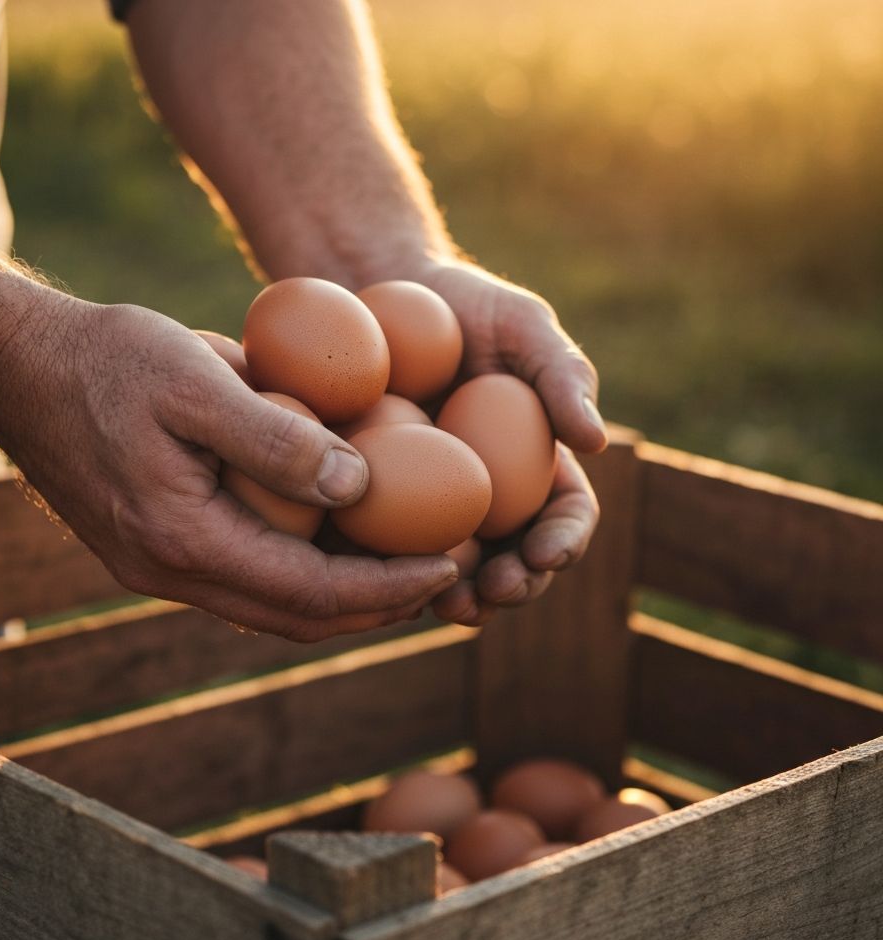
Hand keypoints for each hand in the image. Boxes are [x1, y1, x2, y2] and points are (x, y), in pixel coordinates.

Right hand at [0, 301, 457, 640]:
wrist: (21, 369)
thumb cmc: (108, 360)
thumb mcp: (195, 379)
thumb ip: (275, 437)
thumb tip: (361, 485)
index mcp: (185, 540)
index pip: (311, 592)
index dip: (389, 586)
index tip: (449, 563)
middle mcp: (173, 572)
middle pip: (299, 618)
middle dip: (379, 604)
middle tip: (444, 574)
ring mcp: (162, 569)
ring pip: (274, 608)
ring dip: (345, 596)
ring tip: (406, 566)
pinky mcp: (160, 550)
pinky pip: (249, 580)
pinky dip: (305, 572)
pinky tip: (339, 541)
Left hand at [408, 258, 604, 625]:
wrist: (384, 296)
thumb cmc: (466, 306)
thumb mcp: (522, 326)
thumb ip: (563, 375)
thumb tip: (596, 441)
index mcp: (537, 464)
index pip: (565, 515)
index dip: (564, 541)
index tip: (545, 553)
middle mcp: (492, 497)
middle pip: (516, 561)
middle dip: (514, 587)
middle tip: (495, 591)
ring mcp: (434, 508)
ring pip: (457, 572)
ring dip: (461, 598)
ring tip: (447, 605)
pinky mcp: (380, 507)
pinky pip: (392, 551)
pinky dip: (398, 574)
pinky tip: (388, 581)